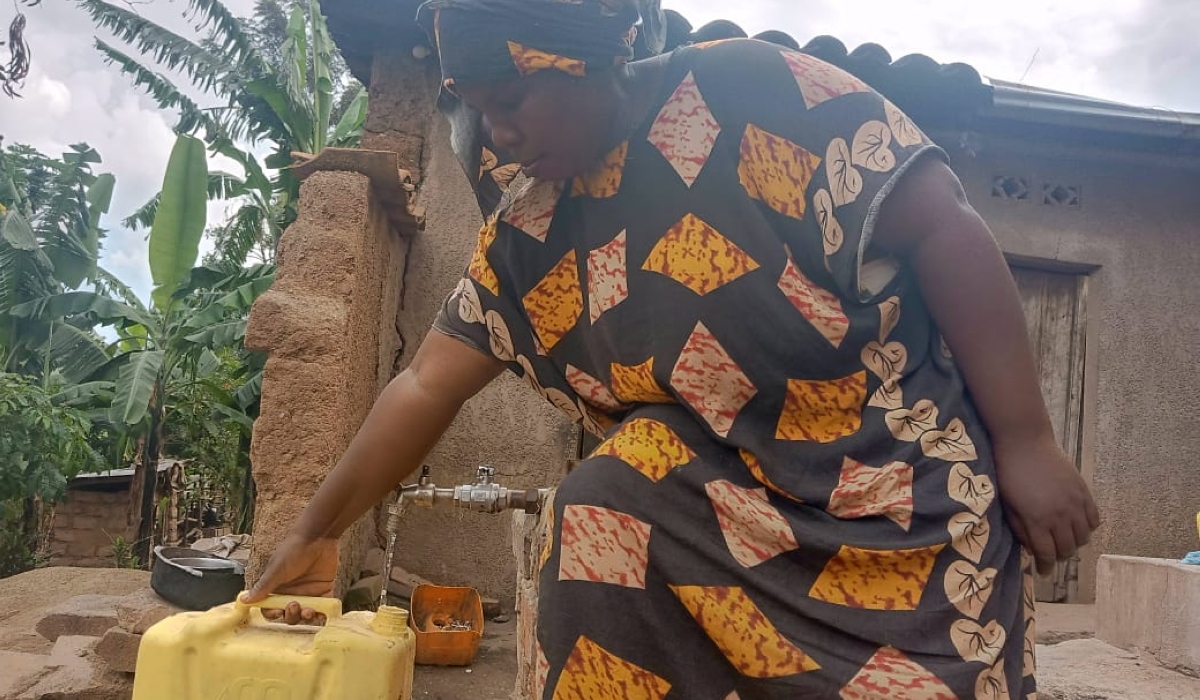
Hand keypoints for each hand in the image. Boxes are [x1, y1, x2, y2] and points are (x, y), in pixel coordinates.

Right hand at [240, 534, 338, 624]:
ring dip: (305, 617)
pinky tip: (322, 616)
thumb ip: (263, 586)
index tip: (278, 612)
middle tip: (294, 605)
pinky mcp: (324, 591)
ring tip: (308, 610)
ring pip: (305, 615)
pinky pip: (323, 609)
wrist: (319, 536)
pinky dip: (322, 615)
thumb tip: (243, 600)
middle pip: (288, 615)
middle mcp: (291, 594)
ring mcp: (308, 593)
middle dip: (291, 615)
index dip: (273, 614)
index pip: (271, 609)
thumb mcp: (277, 568)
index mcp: (277, 589)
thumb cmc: (294, 549)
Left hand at [994, 433, 1100, 575]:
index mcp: (1038, 520)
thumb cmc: (1008, 472)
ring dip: (1074, 544)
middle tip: (1051, 556)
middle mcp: (1060, 515)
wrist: (1024, 441)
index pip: (1047, 554)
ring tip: (1064, 542)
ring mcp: (1075, 503)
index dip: (1045, 566)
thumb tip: (1030, 547)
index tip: (1043, 572)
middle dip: (1059, 557)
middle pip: (1067, 549)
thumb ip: (1020, 528)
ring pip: (1084, 537)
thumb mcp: (1008, 504)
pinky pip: (1094, 519)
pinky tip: (1078, 526)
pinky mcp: (1084, 491)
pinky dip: (1088, 527)